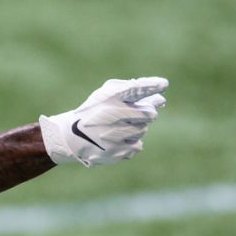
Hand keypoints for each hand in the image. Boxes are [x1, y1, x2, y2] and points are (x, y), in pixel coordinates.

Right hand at [39, 76, 167, 166]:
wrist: (72, 136)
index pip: (135, 88)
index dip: (150, 85)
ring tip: (116, 128)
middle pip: (148, 114)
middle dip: (144, 114)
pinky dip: (130, 143)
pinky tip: (116, 140)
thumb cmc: (96, 111)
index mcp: (110, 96)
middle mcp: (112, 114)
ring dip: (135, 129)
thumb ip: (136, 94)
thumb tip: (162, 100)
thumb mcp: (110, 96)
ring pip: (143, 130)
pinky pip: (138, 146)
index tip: (163, 84)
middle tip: (132, 115)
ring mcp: (115, 133)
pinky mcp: (116, 150)